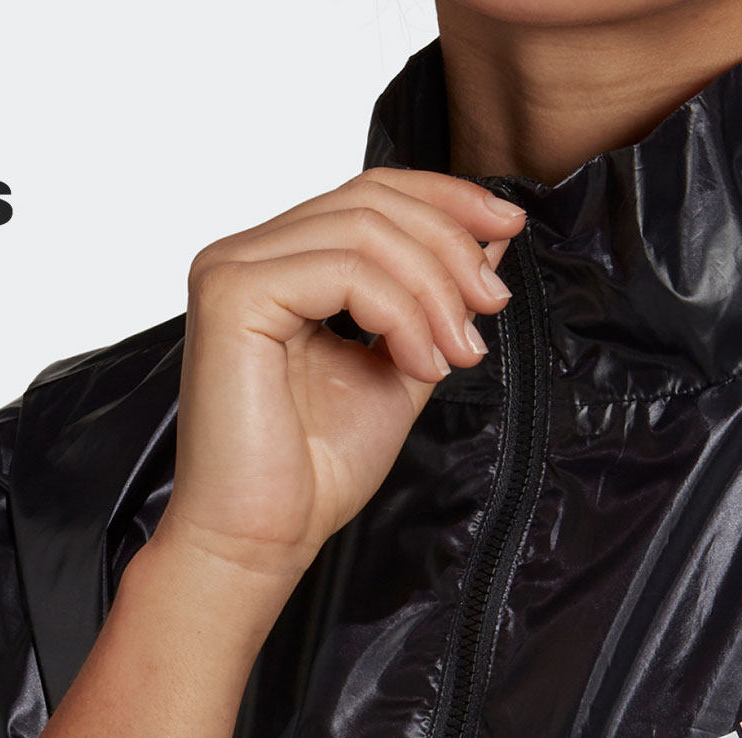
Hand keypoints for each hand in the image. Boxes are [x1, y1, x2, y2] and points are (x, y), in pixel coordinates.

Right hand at [150, 166, 525, 591]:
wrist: (262, 538)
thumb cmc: (314, 473)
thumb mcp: (401, 369)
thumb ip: (435, 305)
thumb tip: (490, 244)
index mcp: (280, 265)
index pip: (368, 195)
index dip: (445, 199)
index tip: (508, 228)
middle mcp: (248, 254)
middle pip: (370, 199)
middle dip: (450, 245)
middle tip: (491, 306)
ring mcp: (233, 268)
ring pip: (364, 230)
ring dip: (433, 289)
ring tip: (459, 351)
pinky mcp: (233, 294)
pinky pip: (344, 271)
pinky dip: (400, 313)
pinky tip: (419, 364)